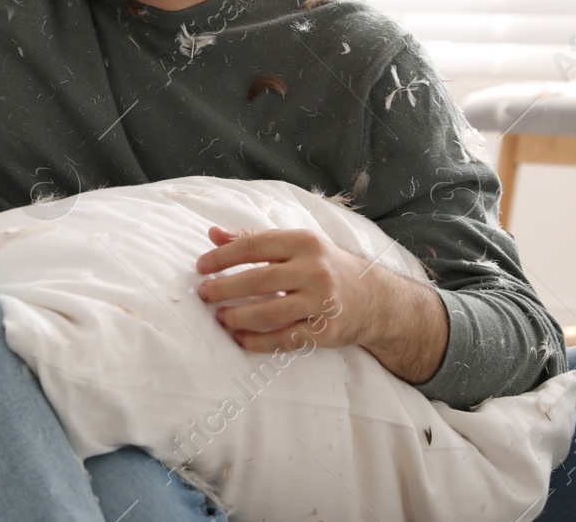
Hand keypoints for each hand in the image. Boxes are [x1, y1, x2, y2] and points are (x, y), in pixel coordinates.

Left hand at [195, 226, 366, 350]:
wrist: (376, 298)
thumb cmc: (325, 266)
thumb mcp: (295, 245)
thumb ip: (253, 239)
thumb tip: (212, 234)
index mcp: (303, 242)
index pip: (253, 246)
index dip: (222, 257)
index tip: (200, 267)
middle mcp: (314, 270)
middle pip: (258, 280)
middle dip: (223, 288)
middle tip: (203, 294)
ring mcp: (322, 302)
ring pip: (269, 312)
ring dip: (237, 316)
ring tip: (219, 317)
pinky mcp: (327, 330)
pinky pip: (285, 339)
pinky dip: (258, 341)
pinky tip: (240, 338)